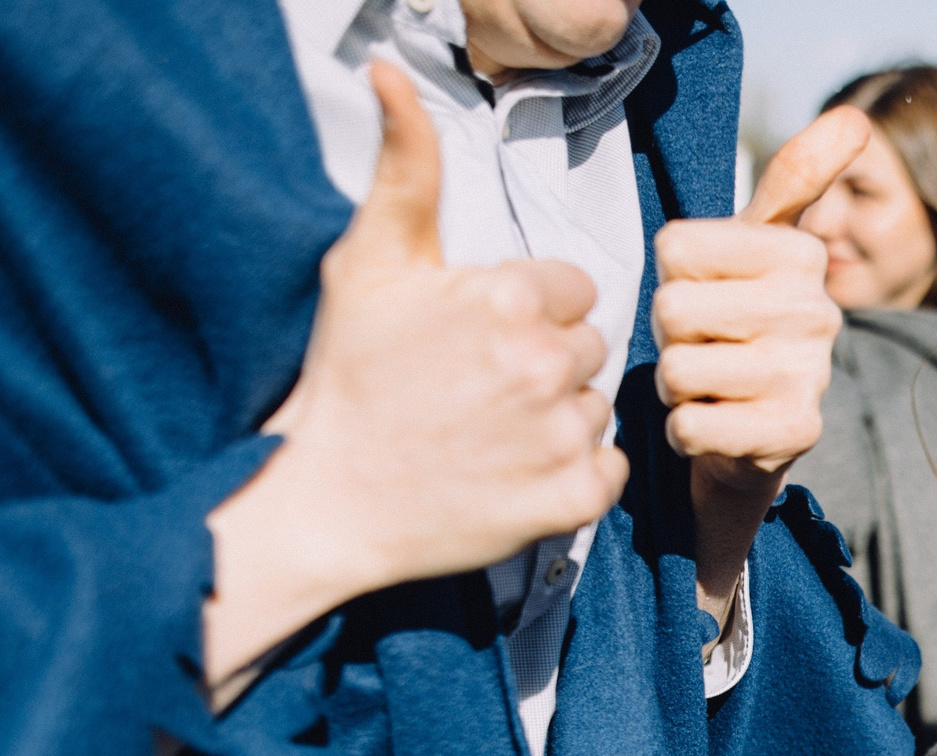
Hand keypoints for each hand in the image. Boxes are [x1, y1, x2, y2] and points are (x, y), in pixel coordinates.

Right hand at [204, 61, 627, 698]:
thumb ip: (405, 169)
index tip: (474, 339)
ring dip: (557, 419)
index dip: (526, 311)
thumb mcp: (368, 263)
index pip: (571, 290)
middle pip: (587, 346)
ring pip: (595, 407)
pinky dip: (572, 478)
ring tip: (489, 433)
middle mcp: (546, 364)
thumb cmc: (349, 377)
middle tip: (477, 390)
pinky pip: (608, 471)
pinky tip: (515, 474)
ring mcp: (562, 436)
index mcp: (510, 299)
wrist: (329, 499)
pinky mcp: (572, 500)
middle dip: (543, 362)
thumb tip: (391, 74)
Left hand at [652, 107, 872, 635]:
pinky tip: (719, 426)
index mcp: (800, 254)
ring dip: (678, 387)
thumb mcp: (759, 244)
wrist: (752, 436)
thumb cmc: (739, 324)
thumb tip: (855, 118)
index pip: (676, 247)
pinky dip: (688, 432)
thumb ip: (795, 179)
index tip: (709, 296)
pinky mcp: (795, 433)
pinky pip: (692, 423)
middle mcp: (816, 310)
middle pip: (673, 307)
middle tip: (707, 348)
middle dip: (672, 337)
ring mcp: (810, 374)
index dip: (675, 278)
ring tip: (713, 386)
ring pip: (678, 368)